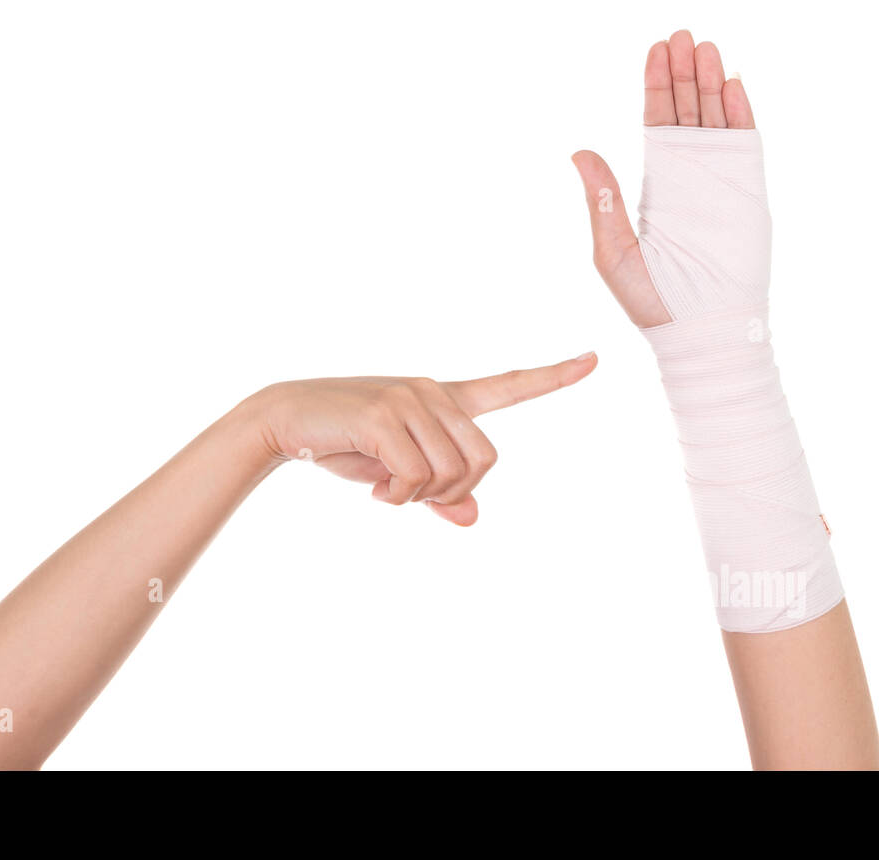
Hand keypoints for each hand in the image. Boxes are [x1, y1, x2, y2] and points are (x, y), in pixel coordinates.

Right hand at [249, 354, 597, 525]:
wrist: (284, 420)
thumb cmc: (344, 444)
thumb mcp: (395, 472)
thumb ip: (437, 493)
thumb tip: (470, 519)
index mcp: (442, 398)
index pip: (507, 386)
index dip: (553, 377)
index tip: (594, 360)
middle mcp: (433, 392)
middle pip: (483, 461)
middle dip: (453, 492)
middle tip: (412, 497)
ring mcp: (410, 399)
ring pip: (451, 473)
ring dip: (417, 497)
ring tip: (383, 487)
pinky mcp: (385, 416)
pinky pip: (416, 477)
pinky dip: (397, 497)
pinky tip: (372, 487)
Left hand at [571, 30, 756, 328]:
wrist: (698, 330)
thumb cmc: (650, 299)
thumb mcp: (613, 247)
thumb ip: (602, 199)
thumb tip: (579, 152)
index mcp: (655, 184)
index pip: (655, 121)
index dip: (656, 85)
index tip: (656, 49)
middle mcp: (688, 176)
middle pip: (686, 111)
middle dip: (684, 72)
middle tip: (681, 35)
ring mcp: (720, 182)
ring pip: (716, 120)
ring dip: (711, 83)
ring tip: (705, 47)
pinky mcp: (747, 195)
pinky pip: (746, 146)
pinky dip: (741, 115)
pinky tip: (732, 83)